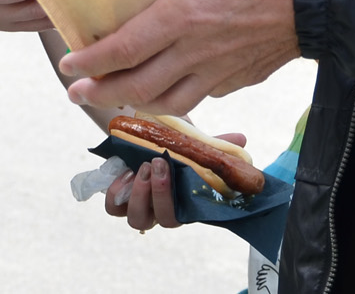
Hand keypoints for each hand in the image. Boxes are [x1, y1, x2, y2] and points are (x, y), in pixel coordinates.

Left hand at [58, 0, 298, 111]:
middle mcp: (196, 52)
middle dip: (102, 91)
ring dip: (138, 101)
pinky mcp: (243, 77)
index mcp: (182, 15)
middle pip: (139, 85)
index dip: (91, 62)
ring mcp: (221, 70)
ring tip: (121, 93)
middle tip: (78, 92)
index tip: (67, 67)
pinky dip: (178, 96)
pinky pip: (202, 96)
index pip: (124, 49)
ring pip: (170, 100)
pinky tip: (175, 84)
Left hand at [103, 130, 247, 230]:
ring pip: (137, 219)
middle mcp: (160, 209)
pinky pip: (113, 206)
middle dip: (162, 193)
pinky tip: (125, 170)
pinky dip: (117, 191)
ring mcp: (138, 206)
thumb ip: (215, 145)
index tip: (182, 173)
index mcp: (182, 201)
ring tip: (143, 166)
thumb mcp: (193, 142)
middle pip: (164, 219)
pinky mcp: (117, 198)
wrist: (140, 135)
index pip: (184, 215)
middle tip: (160, 163)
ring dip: (140, 194)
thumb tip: (241, 140)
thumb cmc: (171, 144)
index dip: (183, 200)